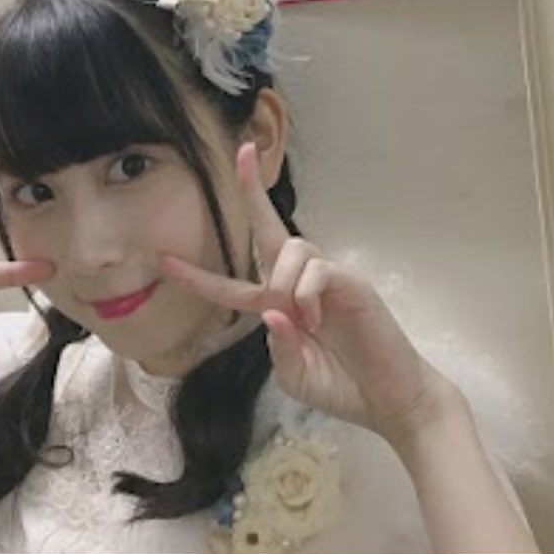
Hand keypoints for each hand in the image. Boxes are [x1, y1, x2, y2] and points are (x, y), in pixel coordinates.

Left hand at [160, 143, 459, 447]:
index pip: (234, 285)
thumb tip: (272, 313)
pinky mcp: (351, 282)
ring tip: (302, 321)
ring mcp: (327, 280)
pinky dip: (307, 293)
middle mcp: (300, 285)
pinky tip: (314, 320)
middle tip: (242, 153)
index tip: (164, 260)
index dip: (198, 276)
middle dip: (252, 192)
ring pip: (290, 249)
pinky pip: (317, 269)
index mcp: (279, 307)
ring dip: (283, 282)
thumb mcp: (297, 377)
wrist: (388, 400)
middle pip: (269, 230)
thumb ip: (278, 349)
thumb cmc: (342, 387)